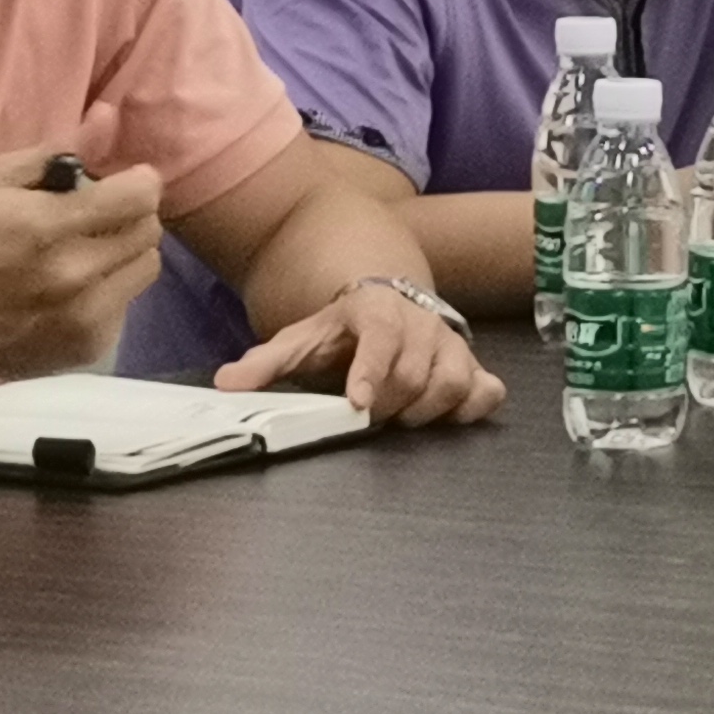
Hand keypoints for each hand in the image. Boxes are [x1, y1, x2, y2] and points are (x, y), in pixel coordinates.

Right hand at [0, 147, 165, 377]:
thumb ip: (61, 149)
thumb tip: (110, 116)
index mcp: (48, 226)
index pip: (139, 198)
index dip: (138, 183)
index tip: (123, 182)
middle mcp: (73, 275)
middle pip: (149, 231)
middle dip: (129, 215)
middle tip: (97, 216)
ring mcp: (83, 318)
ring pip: (146, 267)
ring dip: (125, 253)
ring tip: (88, 252)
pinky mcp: (88, 347)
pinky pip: (127, 305)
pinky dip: (110, 291)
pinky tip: (74, 290)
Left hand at [217, 279, 506, 425]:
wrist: (387, 296)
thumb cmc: (342, 327)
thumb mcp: (301, 338)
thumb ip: (265, 363)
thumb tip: (226, 384)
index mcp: (376, 311)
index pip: (380, 337)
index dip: (370, 371)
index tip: (357, 405)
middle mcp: (421, 323)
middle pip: (416, 373)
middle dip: (389, 405)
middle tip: (367, 417)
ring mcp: (451, 343)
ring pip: (454, 382)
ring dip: (427, 411)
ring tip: (400, 418)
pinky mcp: (472, 362)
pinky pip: (487, 390)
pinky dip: (472, 408)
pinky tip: (448, 416)